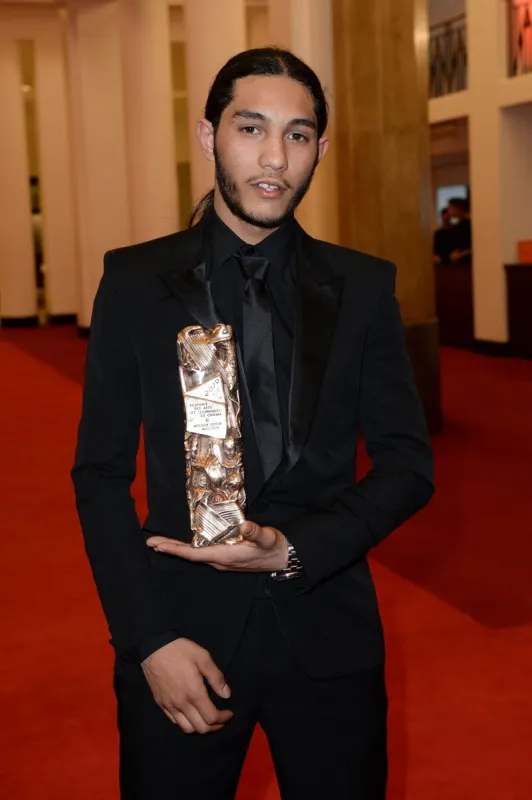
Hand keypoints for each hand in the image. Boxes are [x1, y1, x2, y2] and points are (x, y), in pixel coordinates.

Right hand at [141, 638, 233, 733]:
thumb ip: (216, 677)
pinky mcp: (161, 704)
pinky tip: (191, 714)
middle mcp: (182, 704)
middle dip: (215, 727)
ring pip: (187, 729)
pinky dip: (186, 723)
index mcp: (194, 693)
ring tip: (206, 719)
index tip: (229, 713)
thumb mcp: (203, 657)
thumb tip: (226, 694)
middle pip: (201, 728)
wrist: (154, 648)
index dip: (223, 719)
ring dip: (200, 728)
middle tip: (221, 719)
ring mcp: (169, 706)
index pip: (211, 718)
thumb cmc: (180, 650)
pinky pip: (174, 722)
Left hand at [146, 521, 289, 572]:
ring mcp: (221, 560)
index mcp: (225, 556)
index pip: (194, 554)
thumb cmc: (273, 547)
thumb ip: (256, 532)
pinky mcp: (225, 557)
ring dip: (176, 549)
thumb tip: (245, 525)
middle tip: (150, 542)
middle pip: (189, 555)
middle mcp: (219, 561)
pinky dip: (188, 549)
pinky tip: (183, 545)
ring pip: (194, 555)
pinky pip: (201, 553)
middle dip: (170, 549)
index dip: (176, 549)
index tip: (159, 545)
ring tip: (160, 543)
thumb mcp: (267, 538)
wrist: (282, 558)